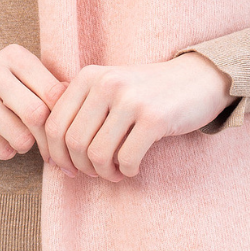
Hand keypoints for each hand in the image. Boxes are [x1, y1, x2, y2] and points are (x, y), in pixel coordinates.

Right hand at [0, 44, 66, 161]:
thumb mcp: (20, 78)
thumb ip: (49, 87)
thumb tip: (81, 104)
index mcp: (14, 55)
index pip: (55, 91)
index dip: (65, 116)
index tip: (65, 130)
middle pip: (38, 114)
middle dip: (47, 137)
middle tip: (49, 146)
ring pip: (21, 136)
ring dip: (26, 145)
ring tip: (20, 139)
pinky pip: (2, 149)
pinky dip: (7, 151)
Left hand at [42, 51, 234, 180]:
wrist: (199, 78)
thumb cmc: (148, 91)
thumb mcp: (110, 87)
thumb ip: (80, 109)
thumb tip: (50, 151)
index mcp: (89, 76)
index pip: (53, 124)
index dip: (56, 154)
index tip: (67, 168)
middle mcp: (106, 84)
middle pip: (73, 142)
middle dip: (80, 167)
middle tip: (94, 173)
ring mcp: (131, 100)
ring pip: (98, 154)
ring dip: (104, 173)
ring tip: (115, 172)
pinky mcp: (155, 118)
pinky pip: (127, 159)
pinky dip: (127, 171)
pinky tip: (133, 168)